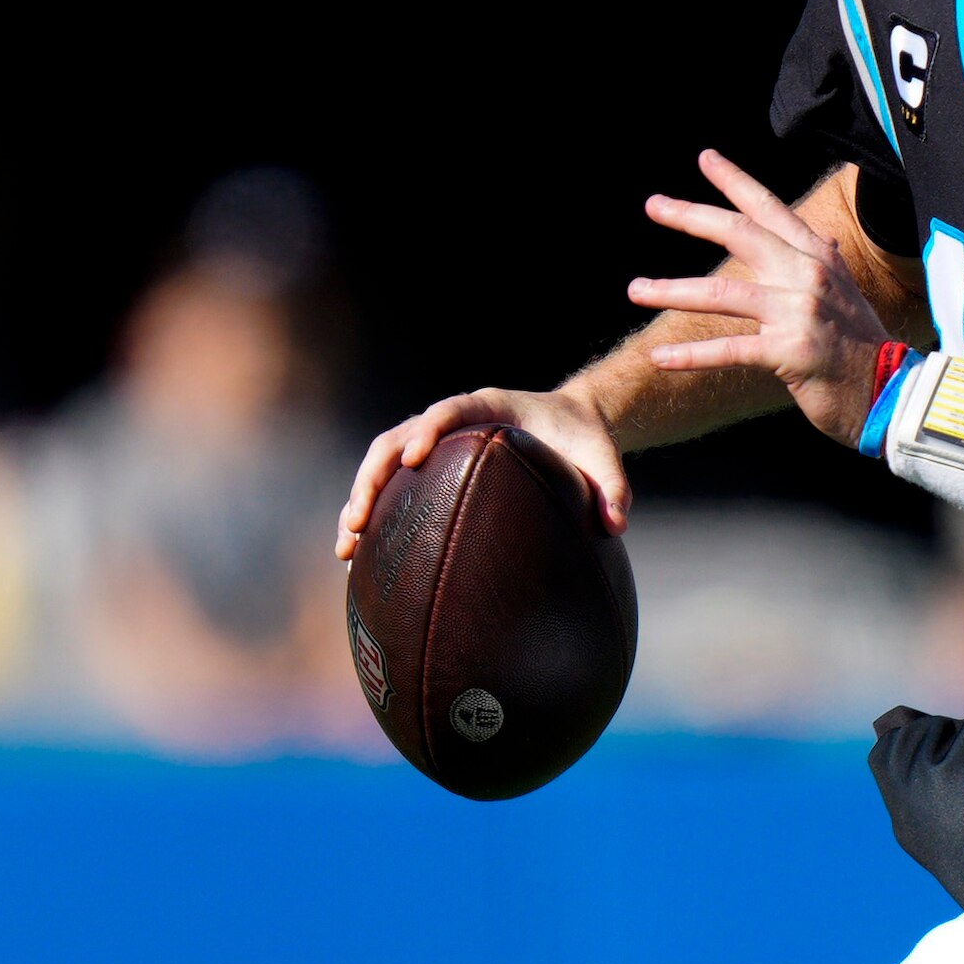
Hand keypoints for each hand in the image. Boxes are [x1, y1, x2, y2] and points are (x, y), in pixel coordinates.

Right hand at [337, 382, 630, 556]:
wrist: (570, 423)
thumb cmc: (583, 440)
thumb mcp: (603, 459)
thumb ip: (613, 487)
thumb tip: (616, 524)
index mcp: (488, 407)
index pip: (449, 411)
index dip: (429, 430)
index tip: (414, 458)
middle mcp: (452, 421)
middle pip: (397, 439)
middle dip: (373, 477)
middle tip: (359, 519)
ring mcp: (436, 443)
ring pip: (383, 464)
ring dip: (360, 501)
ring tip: (346, 547)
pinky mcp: (431, 467)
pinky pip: (393, 486)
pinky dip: (376, 516)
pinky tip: (360, 557)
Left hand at [632, 150, 906, 446]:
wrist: (892, 393)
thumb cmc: (861, 348)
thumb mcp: (844, 294)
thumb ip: (823, 266)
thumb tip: (820, 241)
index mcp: (818, 257)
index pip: (769, 209)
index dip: (735, 181)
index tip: (705, 158)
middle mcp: (808, 276)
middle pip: (738, 233)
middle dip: (690, 216)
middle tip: (653, 204)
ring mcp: (799, 313)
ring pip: (721, 293)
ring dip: (671, 291)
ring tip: (636, 290)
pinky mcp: (790, 352)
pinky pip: (729, 349)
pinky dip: (690, 354)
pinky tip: (658, 358)